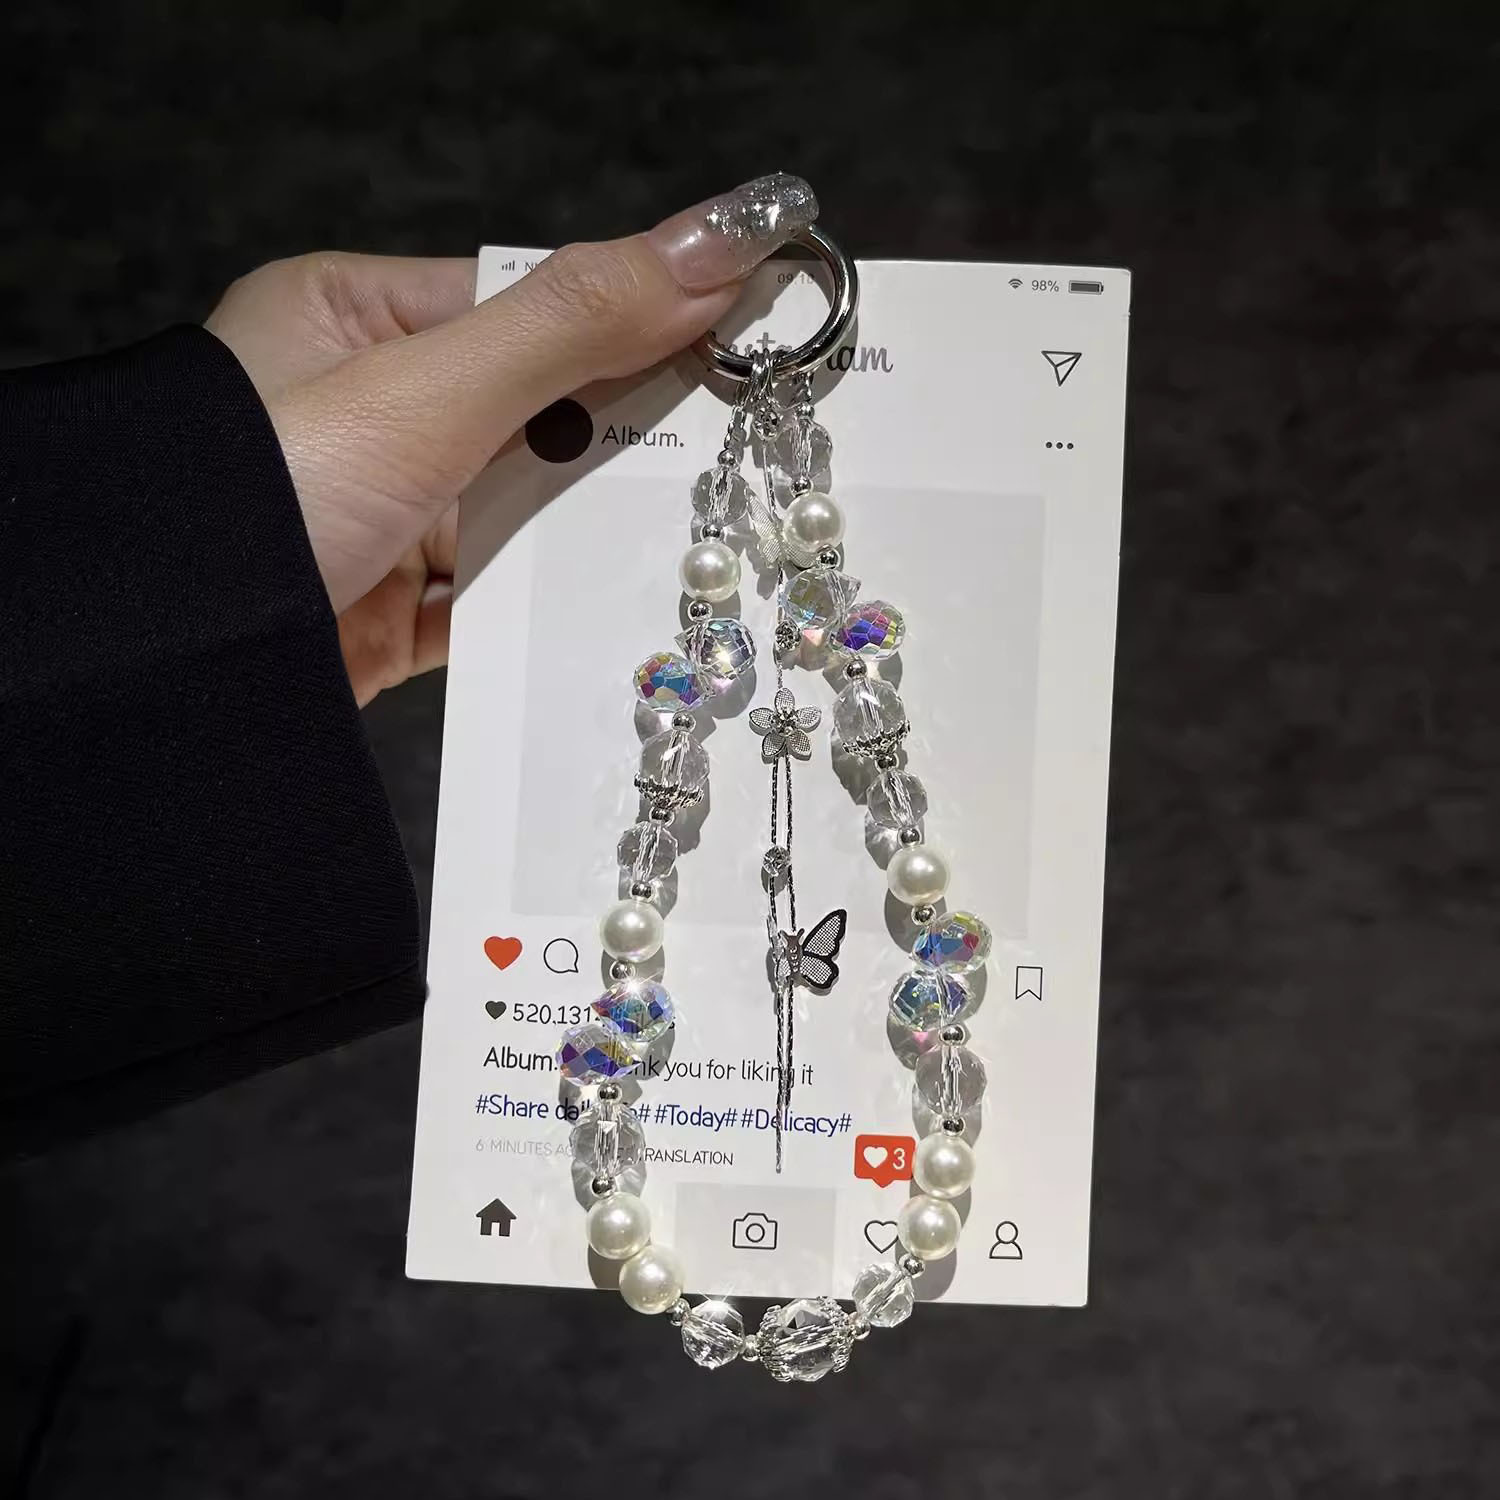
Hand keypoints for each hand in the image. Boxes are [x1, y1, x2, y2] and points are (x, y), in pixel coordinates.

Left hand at [205, 173, 816, 704]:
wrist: (165, 680)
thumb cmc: (266, 495)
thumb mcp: (425, 391)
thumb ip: (571, 323)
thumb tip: (721, 242)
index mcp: (354, 322)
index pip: (524, 306)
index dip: (632, 323)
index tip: (738, 344)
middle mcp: (368, 416)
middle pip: (533, 415)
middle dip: (621, 441)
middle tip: (744, 450)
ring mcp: (380, 520)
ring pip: (522, 514)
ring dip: (590, 532)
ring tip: (701, 535)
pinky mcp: (390, 614)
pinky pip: (494, 600)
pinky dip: (549, 608)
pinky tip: (622, 606)